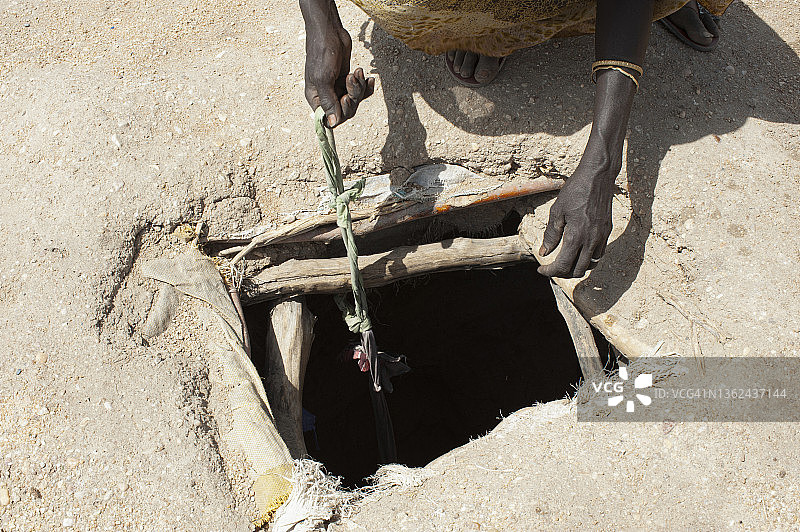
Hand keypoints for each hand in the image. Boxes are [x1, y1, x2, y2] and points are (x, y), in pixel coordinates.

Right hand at [303, 6, 373, 127]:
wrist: (330, 32)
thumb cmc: (322, 53)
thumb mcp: (323, 79)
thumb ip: (328, 101)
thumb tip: (332, 123)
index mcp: (316, 98)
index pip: (330, 118)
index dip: (341, 112)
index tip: (346, 98)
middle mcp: (327, 96)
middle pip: (346, 110)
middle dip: (353, 96)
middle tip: (351, 79)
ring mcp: (338, 89)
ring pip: (355, 100)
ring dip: (359, 87)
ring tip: (357, 71)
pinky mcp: (347, 81)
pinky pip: (360, 91)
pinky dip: (365, 85)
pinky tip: (368, 77)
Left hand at [537, 165, 613, 277]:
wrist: (598, 177)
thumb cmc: (575, 191)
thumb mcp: (557, 211)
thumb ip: (551, 235)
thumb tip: (544, 252)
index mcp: (576, 236)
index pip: (563, 266)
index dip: (550, 272)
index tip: (541, 270)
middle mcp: (591, 241)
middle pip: (578, 270)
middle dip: (562, 273)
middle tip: (551, 267)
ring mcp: (601, 237)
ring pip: (591, 265)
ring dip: (577, 267)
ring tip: (565, 261)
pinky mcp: (607, 232)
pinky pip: (599, 255)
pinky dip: (588, 259)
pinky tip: (579, 252)